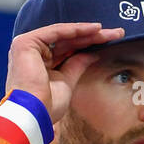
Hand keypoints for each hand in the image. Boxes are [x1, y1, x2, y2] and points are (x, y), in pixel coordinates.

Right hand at [5, 23, 124, 121]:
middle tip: (118, 33)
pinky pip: (56, 32)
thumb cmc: (47, 106)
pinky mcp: (26, 43)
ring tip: (111, 32)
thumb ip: (78, 65)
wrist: (34, 114)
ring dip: (89, 32)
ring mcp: (28, 46)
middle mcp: (33, 52)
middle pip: (69, 40)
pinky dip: (75, 30)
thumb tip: (94, 55)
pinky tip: (94, 29)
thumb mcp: (68, 81)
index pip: (69, 49)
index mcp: (40, 63)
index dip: (90, 45)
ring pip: (64, 34)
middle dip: (94, 37)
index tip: (111, 42)